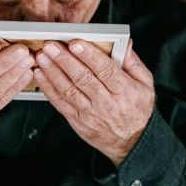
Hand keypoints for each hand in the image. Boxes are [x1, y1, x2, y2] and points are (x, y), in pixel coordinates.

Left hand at [33, 39, 154, 166]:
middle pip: (83, 78)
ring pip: (68, 90)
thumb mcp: (145, 84)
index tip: (76, 43)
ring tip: (42, 57)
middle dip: (65, 60)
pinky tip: (40, 75)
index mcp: (124, 90)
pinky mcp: (77, 120)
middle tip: (51, 45)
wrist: (131, 143)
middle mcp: (106, 102)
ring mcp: (89, 113)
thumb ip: (133, 62)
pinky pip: (60, 104)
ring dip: (52, 72)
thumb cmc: (137, 109)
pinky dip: (48, 89)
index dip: (89, 56)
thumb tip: (125, 43)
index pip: (105, 70)